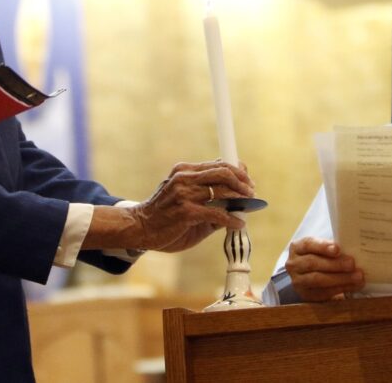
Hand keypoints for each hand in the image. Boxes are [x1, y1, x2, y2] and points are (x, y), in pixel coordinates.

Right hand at [87, 160, 253, 251]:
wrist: (139, 228)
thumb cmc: (165, 216)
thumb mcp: (188, 202)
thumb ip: (209, 199)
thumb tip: (238, 203)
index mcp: (185, 171)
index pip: (218, 164)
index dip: (238, 171)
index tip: (249, 181)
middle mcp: (184, 177)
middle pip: (223, 171)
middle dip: (243, 182)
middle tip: (252, 193)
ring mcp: (184, 193)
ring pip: (222, 190)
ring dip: (240, 199)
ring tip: (248, 208)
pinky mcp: (186, 211)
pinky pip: (217, 212)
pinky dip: (232, 218)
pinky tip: (238, 224)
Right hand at [285, 237, 364, 301]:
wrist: (308, 274)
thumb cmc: (319, 256)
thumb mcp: (320, 248)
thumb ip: (331, 248)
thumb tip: (351, 249)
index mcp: (297, 247)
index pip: (308, 244)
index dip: (323, 247)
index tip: (338, 249)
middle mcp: (293, 264)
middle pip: (313, 263)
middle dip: (335, 264)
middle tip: (352, 264)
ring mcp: (297, 281)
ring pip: (318, 279)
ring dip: (340, 278)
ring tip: (357, 277)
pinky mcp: (306, 295)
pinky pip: (323, 292)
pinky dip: (340, 289)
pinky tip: (352, 286)